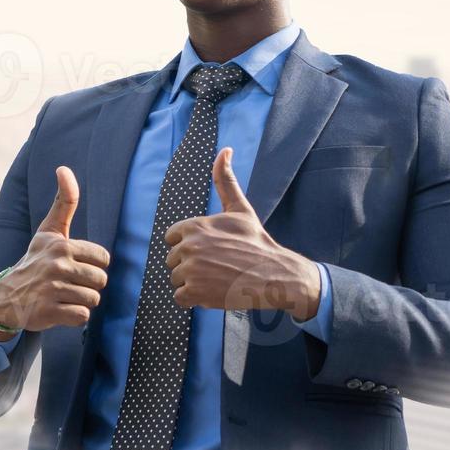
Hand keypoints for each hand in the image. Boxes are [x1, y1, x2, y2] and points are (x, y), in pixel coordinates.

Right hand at [0, 166, 111, 336]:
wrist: (7, 296)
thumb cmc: (35, 260)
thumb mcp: (48, 230)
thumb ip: (63, 202)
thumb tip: (63, 168)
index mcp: (61, 245)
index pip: (103, 258)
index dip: (93, 264)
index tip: (75, 265)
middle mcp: (56, 266)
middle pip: (100, 280)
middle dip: (89, 284)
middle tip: (69, 283)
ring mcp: (52, 290)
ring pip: (93, 299)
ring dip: (81, 301)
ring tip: (64, 295)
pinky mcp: (49, 312)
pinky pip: (82, 317)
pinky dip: (74, 316)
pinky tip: (60, 309)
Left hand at [164, 146, 321, 318]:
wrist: (276, 275)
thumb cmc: (257, 242)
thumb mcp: (240, 209)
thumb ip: (225, 180)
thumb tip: (224, 149)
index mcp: (193, 226)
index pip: (172, 239)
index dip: (190, 246)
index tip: (211, 249)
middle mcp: (188, 247)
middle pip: (173, 260)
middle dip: (191, 265)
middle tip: (218, 265)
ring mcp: (190, 271)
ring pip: (176, 279)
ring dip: (193, 283)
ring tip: (217, 278)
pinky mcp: (194, 293)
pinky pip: (180, 298)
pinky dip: (194, 299)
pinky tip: (214, 291)